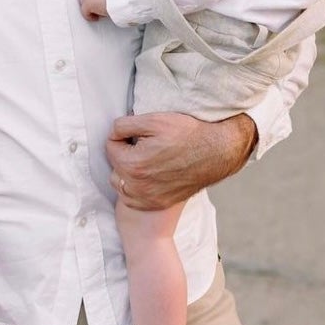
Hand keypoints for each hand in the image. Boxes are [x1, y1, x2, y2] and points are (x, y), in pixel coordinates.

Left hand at [106, 111, 257, 210]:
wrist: (215, 152)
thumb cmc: (186, 134)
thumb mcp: (153, 120)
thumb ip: (124, 125)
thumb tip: (113, 133)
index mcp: (132, 164)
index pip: (110, 145)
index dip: (123, 135)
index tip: (139, 133)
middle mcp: (137, 186)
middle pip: (114, 166)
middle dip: (124, 154)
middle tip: (143, 145)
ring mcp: (147, 198)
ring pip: (121, 184)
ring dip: (127, 172)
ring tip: (145, 160)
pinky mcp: (157, 203)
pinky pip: (133, 199)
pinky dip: (136, 188)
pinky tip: (149, 175)